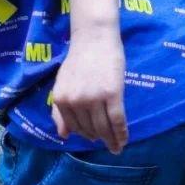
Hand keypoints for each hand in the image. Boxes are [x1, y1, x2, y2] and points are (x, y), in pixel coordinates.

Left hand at [50, 30, 128, 152]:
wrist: (94, 38)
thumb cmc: (79, 59)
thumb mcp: (62, 84)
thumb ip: (60, 109)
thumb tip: (63, 135)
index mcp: (61, 99)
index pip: (73, 127)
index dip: (84, 134)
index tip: (93, 138)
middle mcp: (75, 101)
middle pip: (89, 130)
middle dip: (98, 138)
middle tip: (107, 142)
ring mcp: (94, 98)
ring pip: (104, 128)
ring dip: (111, 140)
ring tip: (116, 146)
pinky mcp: (113, 94)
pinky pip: (118, 121)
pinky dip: (121, 134)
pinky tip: (124, 140)